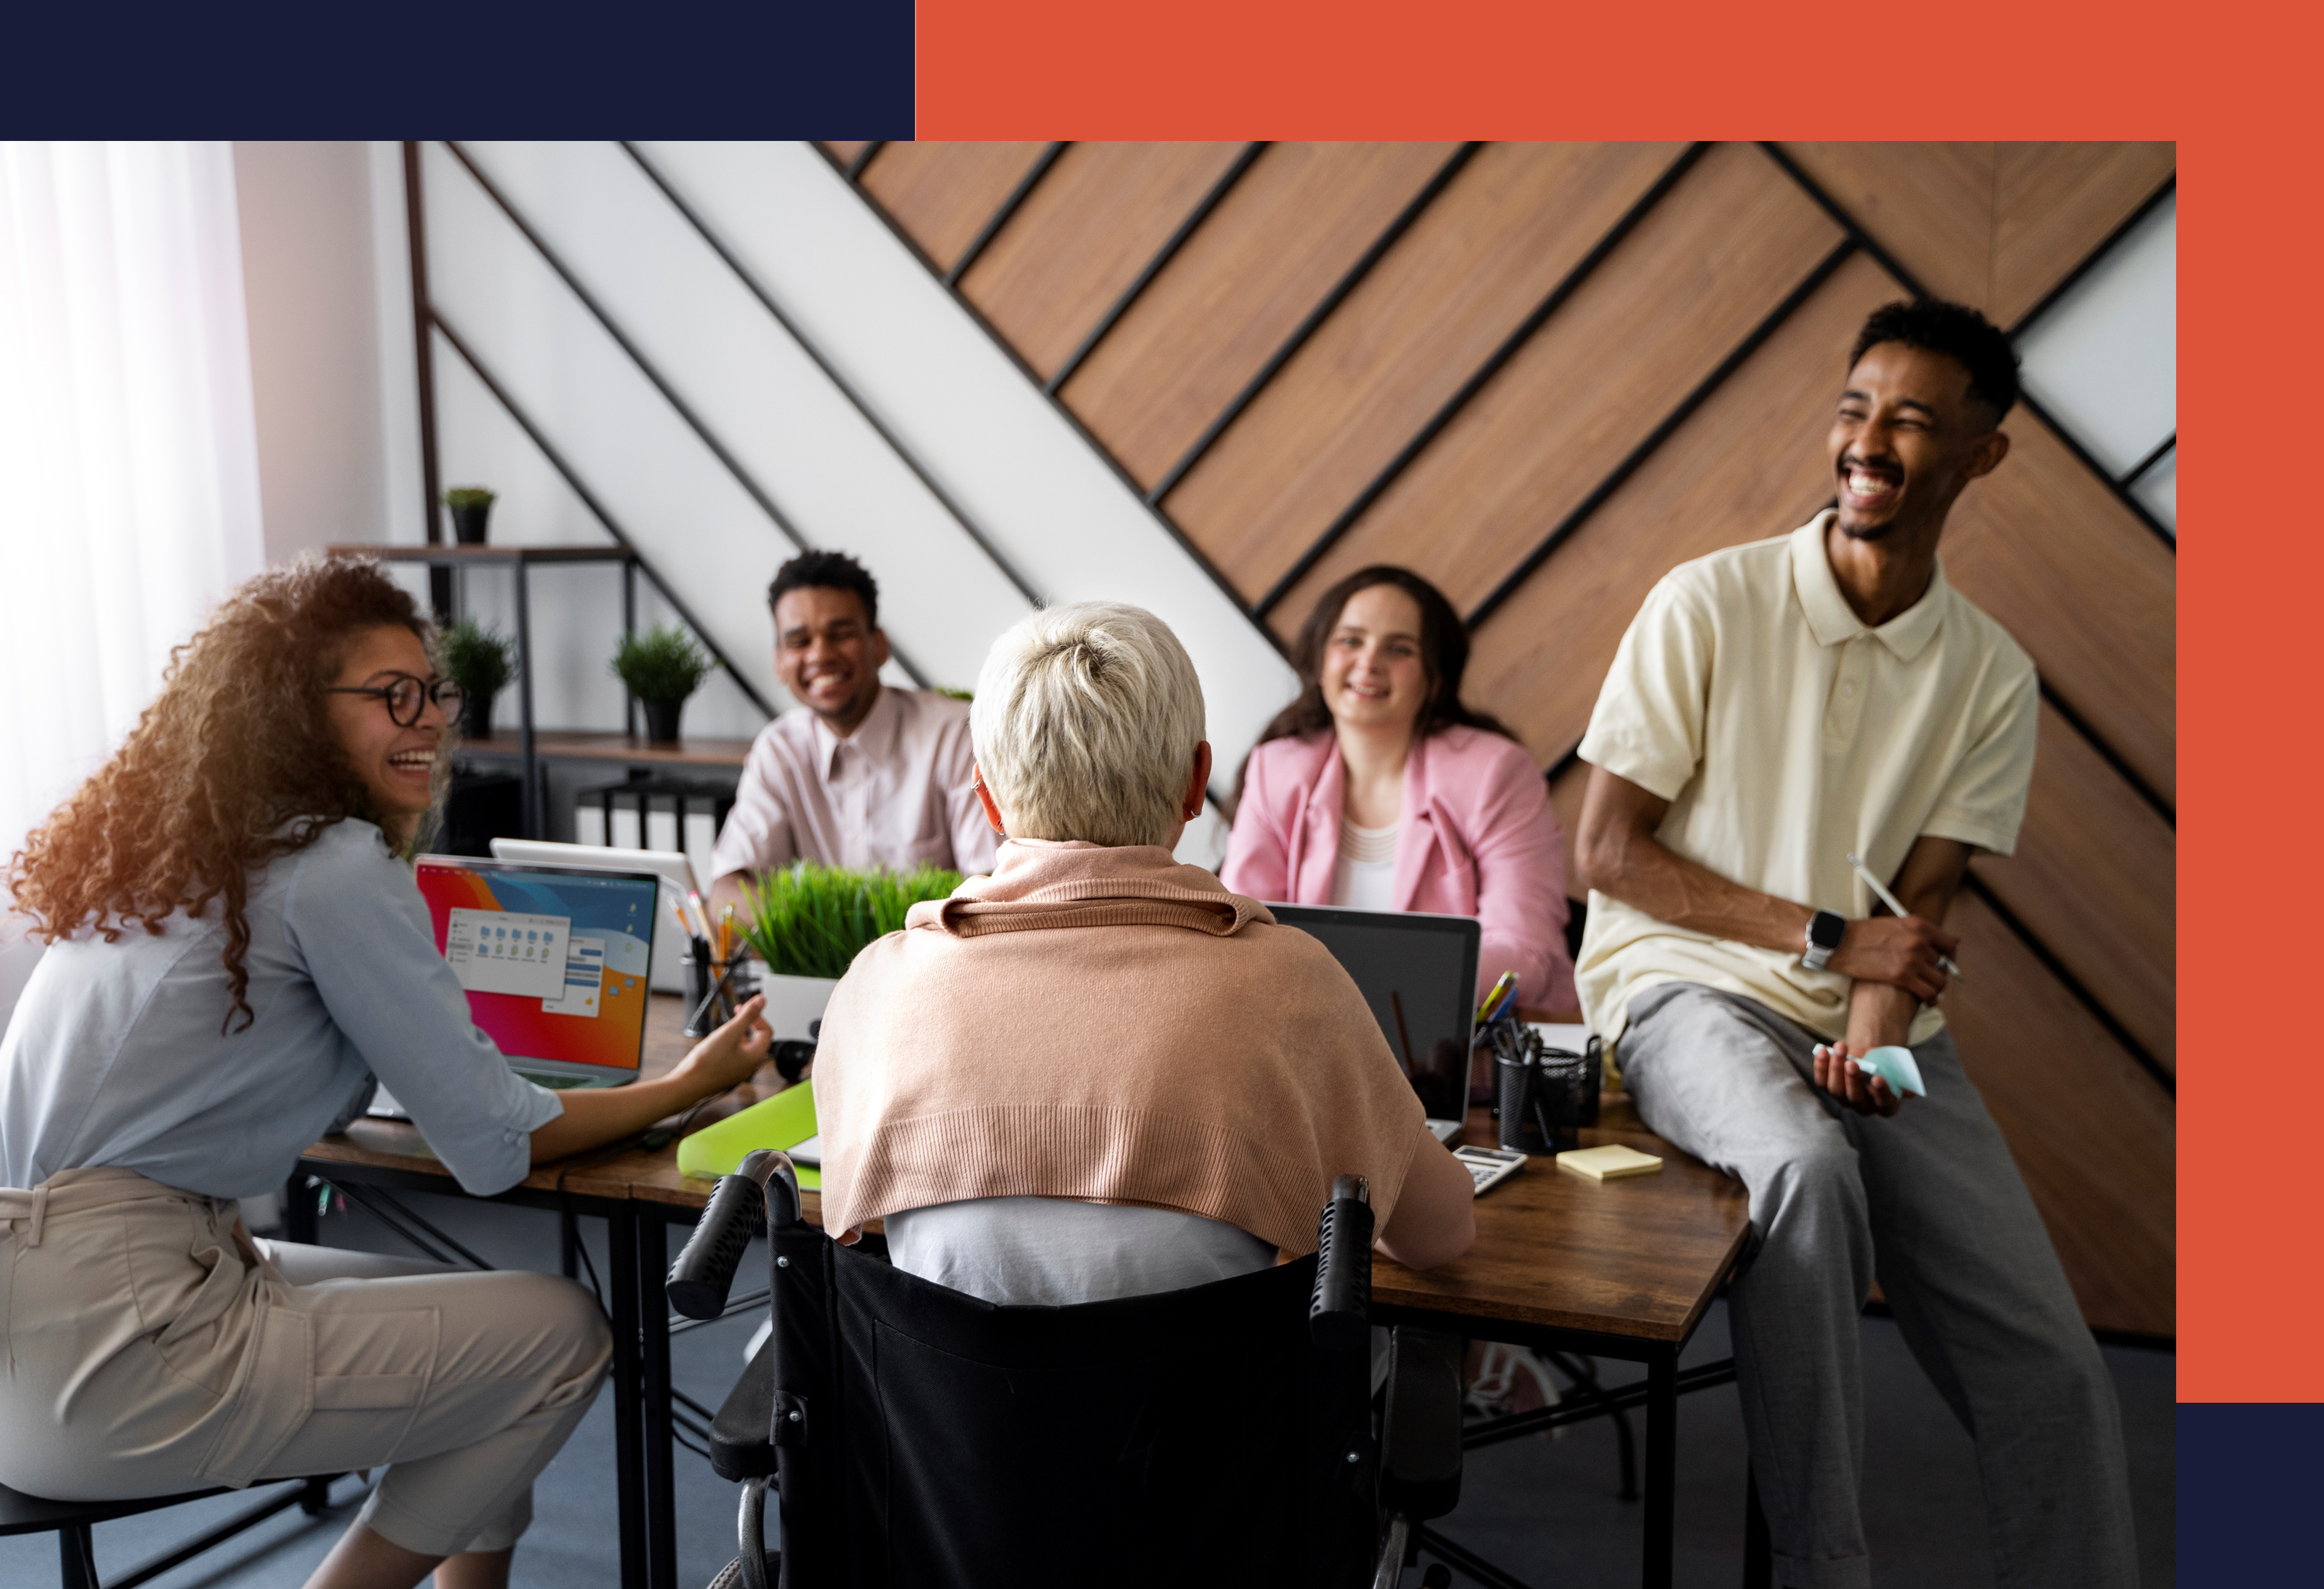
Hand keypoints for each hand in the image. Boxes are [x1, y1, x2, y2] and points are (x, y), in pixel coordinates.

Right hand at [667, 994, 773, 1098]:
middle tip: (733, 1015)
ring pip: (743, 1045)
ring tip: (721, 1030)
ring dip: (735, 1033)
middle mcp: (750, 1065)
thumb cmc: (707, 1063)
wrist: (687, 1084)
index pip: (766, 1031)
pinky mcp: (727, 1072)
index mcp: (756, 1056)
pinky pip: (733, 1053)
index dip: (757, 1017)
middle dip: (745, 1024)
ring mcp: (739, 1070)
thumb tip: (762, 1001)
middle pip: (755, 1038)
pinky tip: (714, 1043)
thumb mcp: (729, 1033)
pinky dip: (727, 1044)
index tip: (743, 1008)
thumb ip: (747, 1016)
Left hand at [1812, 1041, 1904, 1117]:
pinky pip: (1822, 1081)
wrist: (1868, 1057)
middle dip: (1853, 1080)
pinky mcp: (1828, 1088)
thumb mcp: (1894, 1066)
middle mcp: (1864, 1107)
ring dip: (1836, 1068)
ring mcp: (1844, 1099)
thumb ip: (1896, 1074)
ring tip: (1840, 1049)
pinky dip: (1821, 1065)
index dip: (1881, 1092)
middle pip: (1856, 1098)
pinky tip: (1823, 1051)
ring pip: (1836, 1090)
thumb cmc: (1885, 1063)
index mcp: (1886, 1104)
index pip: (1884, 1103)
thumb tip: (1906, 1088)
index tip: (1877, 1078)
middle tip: (1852, 1063)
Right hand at [1827, 914, 1956, 1002]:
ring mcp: (1911, 959)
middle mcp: (1919, 941)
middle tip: (1928, 979)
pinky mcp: (1902, 976)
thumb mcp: (1893, 924)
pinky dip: (1930, 999)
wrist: (1837, 941)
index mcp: (1918, 925)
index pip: (1950, 944)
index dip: (1949, 956)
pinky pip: (1928, 992)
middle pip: (1943, 963)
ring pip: (1940, 980)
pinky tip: (1926, 1001)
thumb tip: (1940, 944)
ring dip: (1936, 987)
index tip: (1943, 963)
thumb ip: (1916, 933)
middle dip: (1937, 972)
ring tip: (1929, 991)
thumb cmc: (1861, 934)